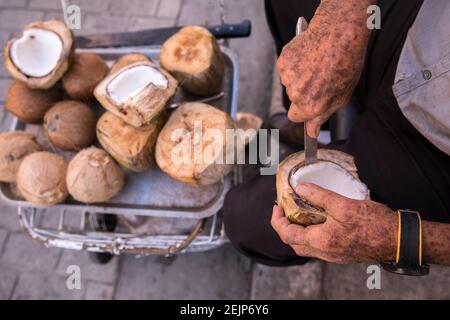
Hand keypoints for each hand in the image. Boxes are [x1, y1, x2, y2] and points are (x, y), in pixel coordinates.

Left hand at [271, 182, 397, 263]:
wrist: (398, 239)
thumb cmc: (374, 223)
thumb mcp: (343, 204)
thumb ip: (319, 195)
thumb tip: (300, 187)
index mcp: (321, 241)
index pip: (287, 234)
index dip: (277, 221)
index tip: (276, 207)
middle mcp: (324, 253)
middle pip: (294, 243)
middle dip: (285, 227)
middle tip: (284, 211)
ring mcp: (333, 256)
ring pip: (306, 247)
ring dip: (298, 232)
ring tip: (299, 214)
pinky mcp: (342, 254)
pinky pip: (319, 247)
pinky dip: (311, 235)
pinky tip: (317, 221)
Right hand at [276, 0, 370, 136]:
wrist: (338, 33)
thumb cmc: (346, 63)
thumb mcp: (341, 96)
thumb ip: (322, 116)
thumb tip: (311, 133)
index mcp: (310, 106)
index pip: (296, 117)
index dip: (305, 109)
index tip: (312, 101)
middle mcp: (296, 95)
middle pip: (293, 99)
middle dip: (304, 91)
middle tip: (321, 77)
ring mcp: (288, 78)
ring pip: (290, 83)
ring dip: (300, 76)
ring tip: (318, 63)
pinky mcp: (283, 62)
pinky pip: (286, 69)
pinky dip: (295, 63)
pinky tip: (309, 56)